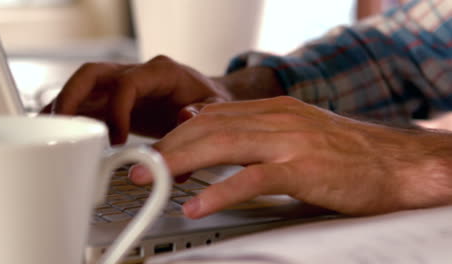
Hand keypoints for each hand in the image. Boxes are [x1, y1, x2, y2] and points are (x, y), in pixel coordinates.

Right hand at [42, 55, 230, 143]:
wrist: (203, 97)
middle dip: (71, 97)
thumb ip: (202, 111)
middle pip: (92, 74)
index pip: (127, 83)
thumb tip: (185, 117)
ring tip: (51, 133)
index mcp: (161, 72)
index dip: (116, 110)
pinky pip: (87, 103)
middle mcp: (136, 74)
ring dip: (64, 108)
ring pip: (83, 86)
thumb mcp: (215, 105)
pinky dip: (72, 117)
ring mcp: (122, 85)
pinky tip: (62, 133)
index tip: (117, 140)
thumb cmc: (207, 98)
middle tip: (62, 127)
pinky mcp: (115, 100)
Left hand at [130, 96, 451, 217]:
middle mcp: (277, 119)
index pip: (213, 116)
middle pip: (209, 128)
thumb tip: (210, 128)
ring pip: (222, 146)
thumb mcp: (294, 131)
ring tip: (153, 179)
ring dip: (182, 162)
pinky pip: (252, 179)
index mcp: (274, 110)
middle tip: (141, 167)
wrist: (394, 163)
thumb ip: (254, 130)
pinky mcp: (303, 169)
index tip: (156, 151)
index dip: (178, 133)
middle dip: (169, 147)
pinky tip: (198, 204)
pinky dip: (220, 191)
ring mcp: (289, 142)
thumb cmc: (344, 153)